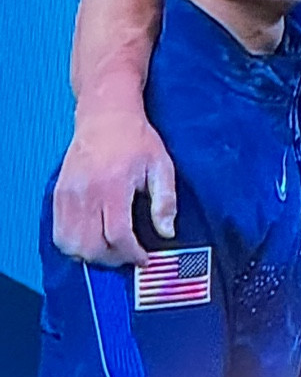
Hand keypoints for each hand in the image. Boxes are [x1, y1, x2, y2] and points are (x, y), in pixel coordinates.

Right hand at [51, 111, 176, 266]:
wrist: (105, 116)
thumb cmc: (136, 140)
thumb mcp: (162, 166)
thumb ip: (165, 201)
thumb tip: (167, 232)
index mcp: (113, 186)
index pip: (118, 235)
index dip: (132, 254)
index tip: (143, 259)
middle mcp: (85, 193)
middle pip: (90, 246)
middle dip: (112, 260)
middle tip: (128, 256)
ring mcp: (67, 195)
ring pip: (70, 245)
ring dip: (91, 256)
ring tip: (111, 249)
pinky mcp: (57, 195)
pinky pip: (58, 233)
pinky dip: (74, 245)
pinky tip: (93, 239)